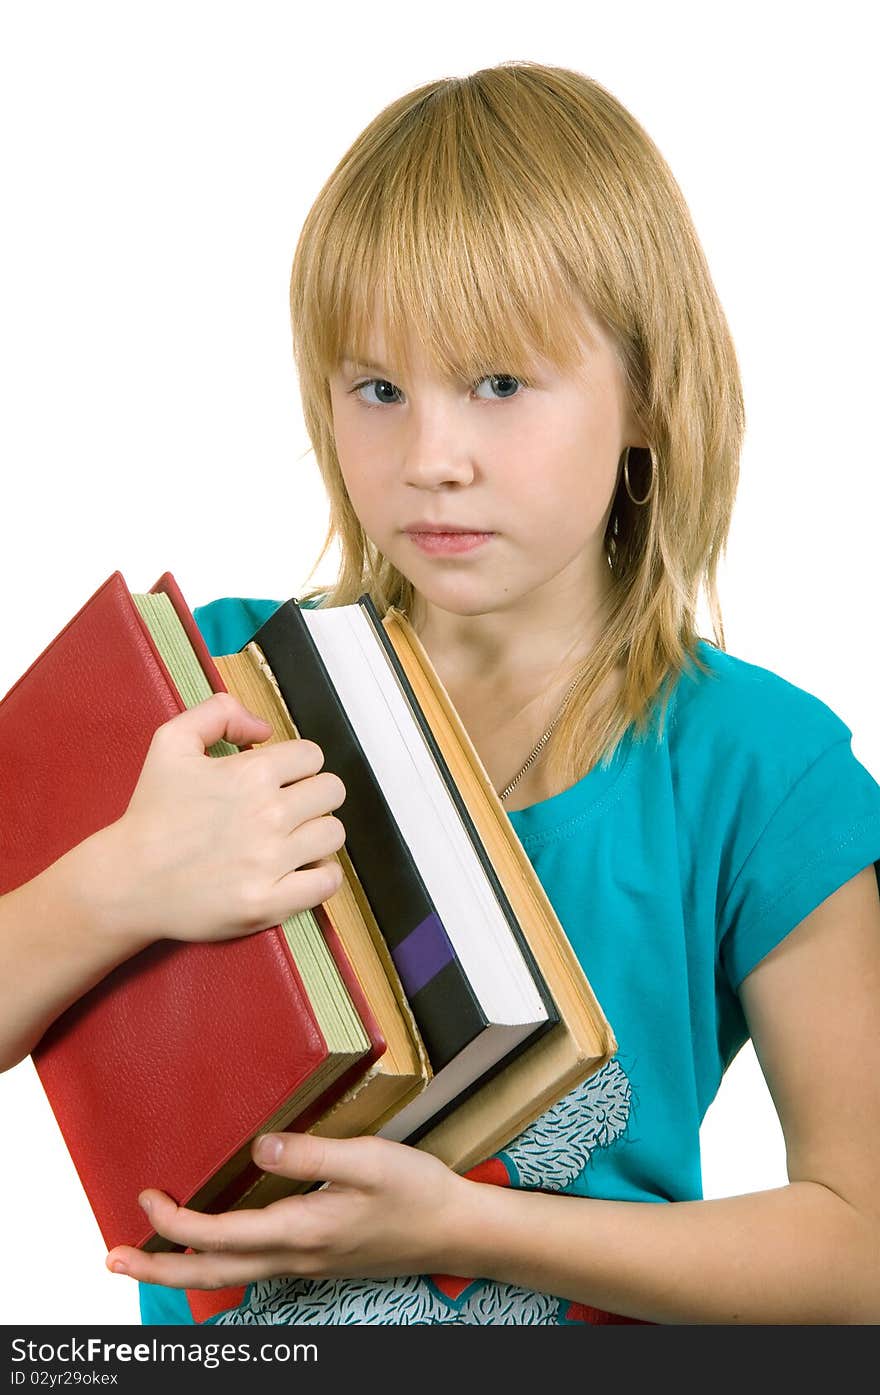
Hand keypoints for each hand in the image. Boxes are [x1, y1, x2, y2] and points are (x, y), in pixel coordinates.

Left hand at [104, 1132, 477, 1289]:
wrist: (456, 1231)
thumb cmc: (416, 1192)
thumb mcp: (366, 1160)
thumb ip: (310, 1154)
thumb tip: (257, 1149)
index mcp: (301, 1231)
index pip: (220, 1235)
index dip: (175, 1222)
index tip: (146, 1195)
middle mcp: (296, 1256)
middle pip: (212, 1272)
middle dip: (157, 1268)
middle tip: (112, 1259)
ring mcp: (306, 1263)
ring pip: (230, 1274)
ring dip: (182, 1267)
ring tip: (147, 1255)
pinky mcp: (317, 1259)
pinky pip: (253, 1267)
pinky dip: (218, 1260)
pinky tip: (215, 1246)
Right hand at [105, 692, 346, 945]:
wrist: (127, 880)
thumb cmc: (151, 814)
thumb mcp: (171, 742)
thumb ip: (218, 713)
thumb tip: (263, 728)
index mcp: (250, 773)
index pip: (313, 756)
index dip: (298, 765)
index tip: (282, 779)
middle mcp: (267, 815)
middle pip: (331, 792)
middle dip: (312, 795)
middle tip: (289, 809)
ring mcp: (269, 861)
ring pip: (333, 834)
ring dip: (317, 834)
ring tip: (293, 839)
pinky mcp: (269, 902)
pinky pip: (327, 882)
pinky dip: (322, 875)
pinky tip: (302, 870)